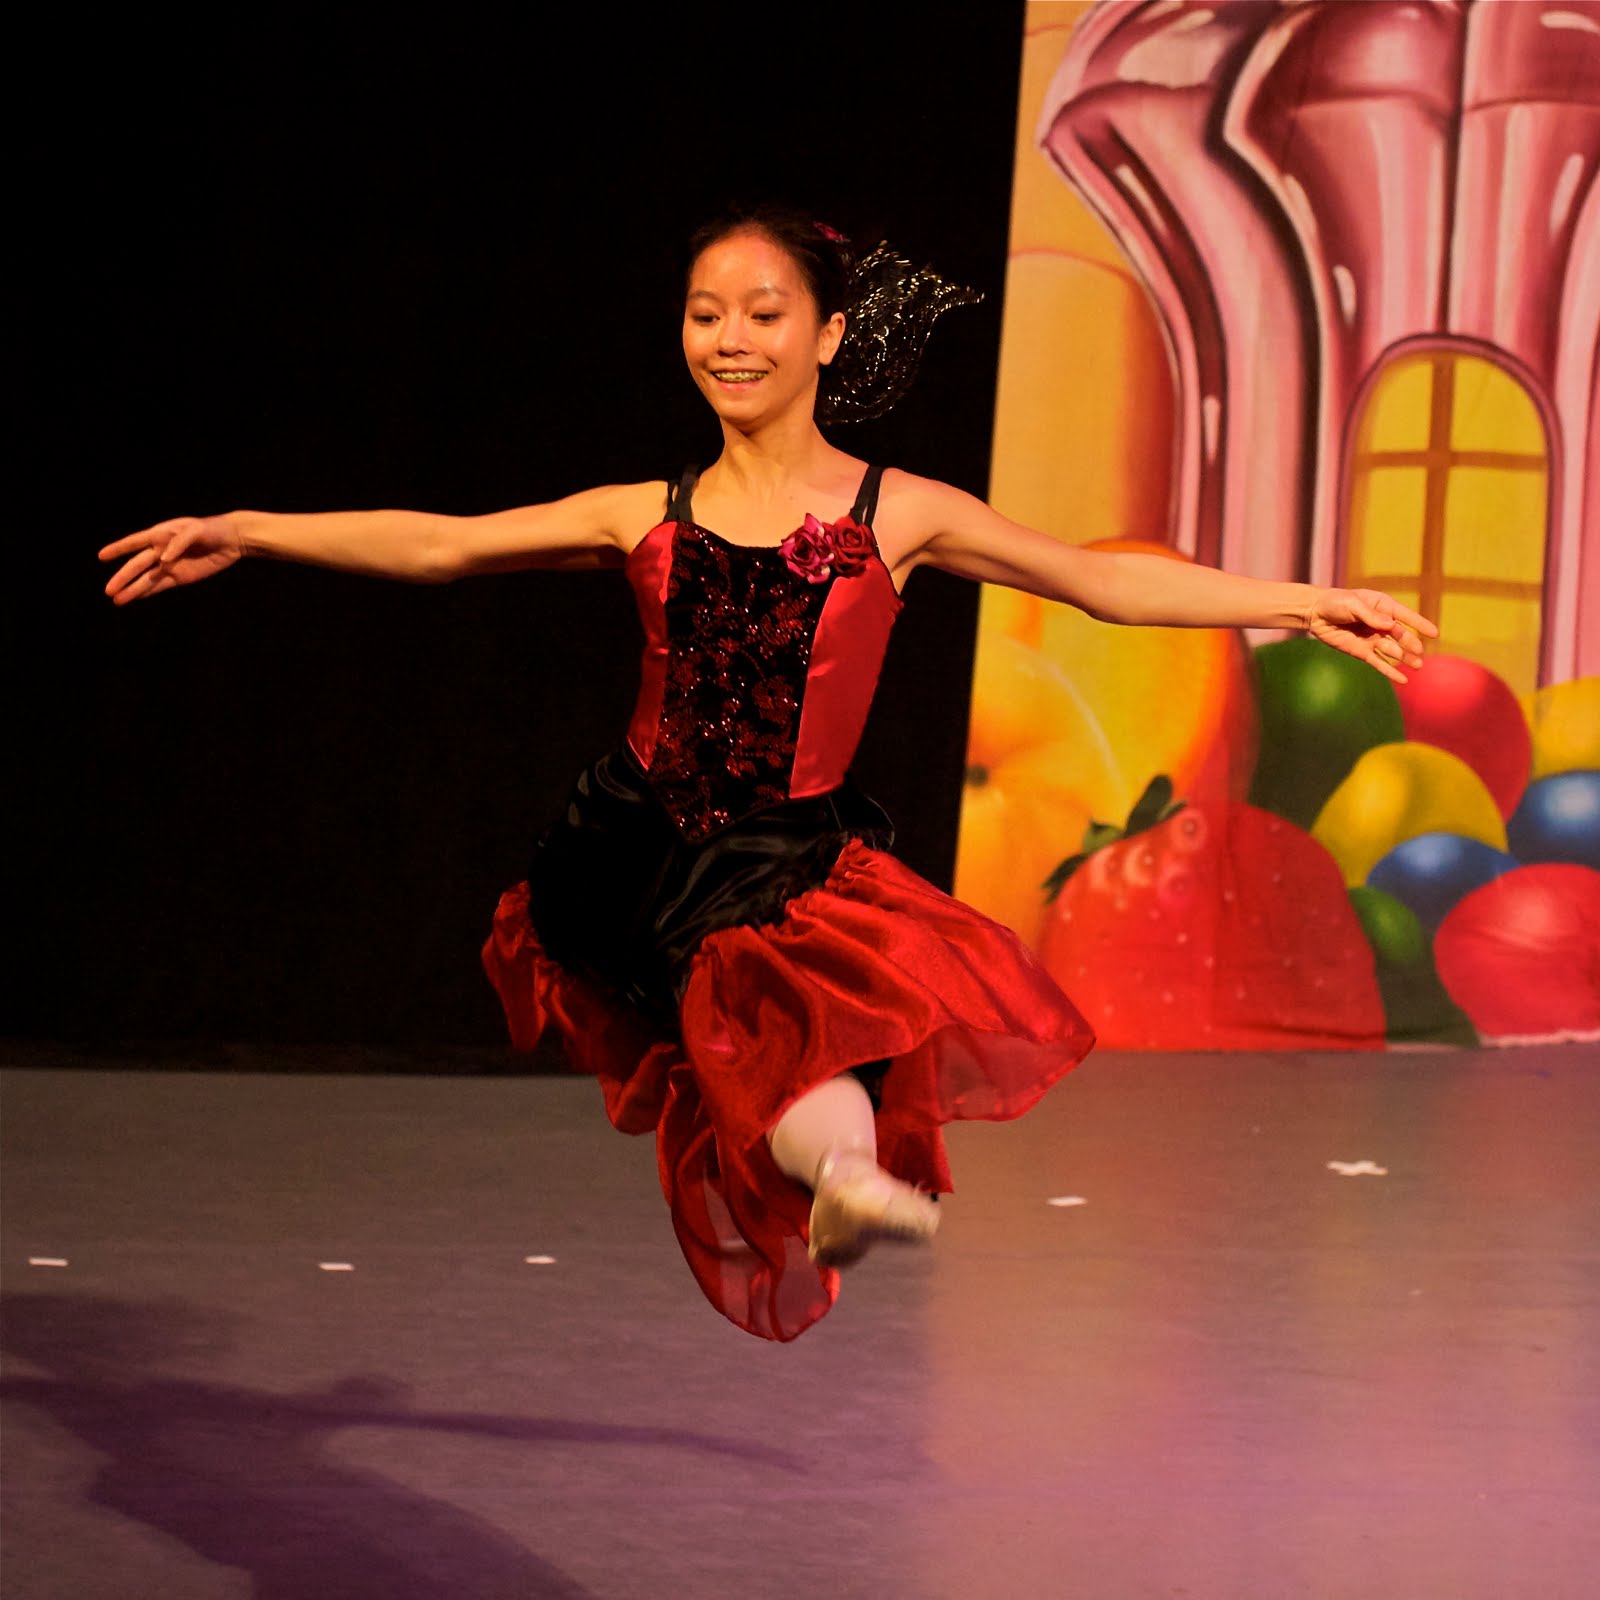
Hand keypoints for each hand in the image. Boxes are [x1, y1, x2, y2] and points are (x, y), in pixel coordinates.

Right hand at [99, 515, 243, 604]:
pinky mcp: (180, 577)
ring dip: (132, 589)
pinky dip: (147, 593)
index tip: (101, 556)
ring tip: (116, 600)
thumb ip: (179, 542)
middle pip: (137, 566)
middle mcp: (160, 550)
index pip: (135, 542)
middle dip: (123, 578)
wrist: (231, 540)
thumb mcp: (196, 530)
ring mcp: (169, 565)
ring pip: (146, 579)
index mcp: (160, 534)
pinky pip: (160, 586)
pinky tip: (133, 598)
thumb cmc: (211, 529)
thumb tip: (163, 560)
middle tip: (108, 590)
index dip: (118, 549)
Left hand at [1306, 587, 1437, 683]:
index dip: (1419, 624)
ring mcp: (1373, 638)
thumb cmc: (1335, 602)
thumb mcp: (1353, 604)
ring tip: (1417, 665)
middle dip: (1410, 644)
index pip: (1405, 616)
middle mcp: (1381, 623)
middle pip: (1400, 636)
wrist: (1315, 613)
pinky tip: (1403, 680)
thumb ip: (1370, 615)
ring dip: (1404, 658)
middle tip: (1419, 652)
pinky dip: (1390, 672)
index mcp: (1383, 607)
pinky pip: (1378, 662)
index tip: (1434, 633)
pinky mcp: (1362, 652)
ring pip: (1392, 650)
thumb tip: (1389, 625)